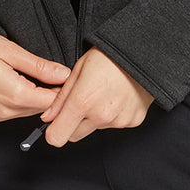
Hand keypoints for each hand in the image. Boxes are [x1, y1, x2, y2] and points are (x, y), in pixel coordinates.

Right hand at [0, 33, 70, 121]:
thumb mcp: (11, 51)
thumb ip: (39, 66)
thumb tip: (63, 74)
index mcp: (13, 95)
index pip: (51, 101)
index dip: (63, 89)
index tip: (69, 76)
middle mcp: (5, 111)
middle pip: (42, 108)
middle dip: (53, 93)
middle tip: (57, 72)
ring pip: (31, 110)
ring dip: (39, 96)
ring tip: (41, 75)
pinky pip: (17, 110)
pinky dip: (26, 99)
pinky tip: (25, 82)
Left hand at [39, 47, 154, 145]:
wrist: (142, 52)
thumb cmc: (109, 56)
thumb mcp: (78, 70)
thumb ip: (61, 98)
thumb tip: (48, 117)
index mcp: (83, 101)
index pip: (57, 136)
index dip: (53, 131)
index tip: (54, 123)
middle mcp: (101, 115)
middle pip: (74, 136)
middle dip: (72, 124)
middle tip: (80, 103)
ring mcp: (119, 120)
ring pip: (95, 128)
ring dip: (94, 117)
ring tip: (102, 94)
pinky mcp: (133, 121)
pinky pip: (115, 124)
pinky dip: (113, 115)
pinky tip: (117, 97)